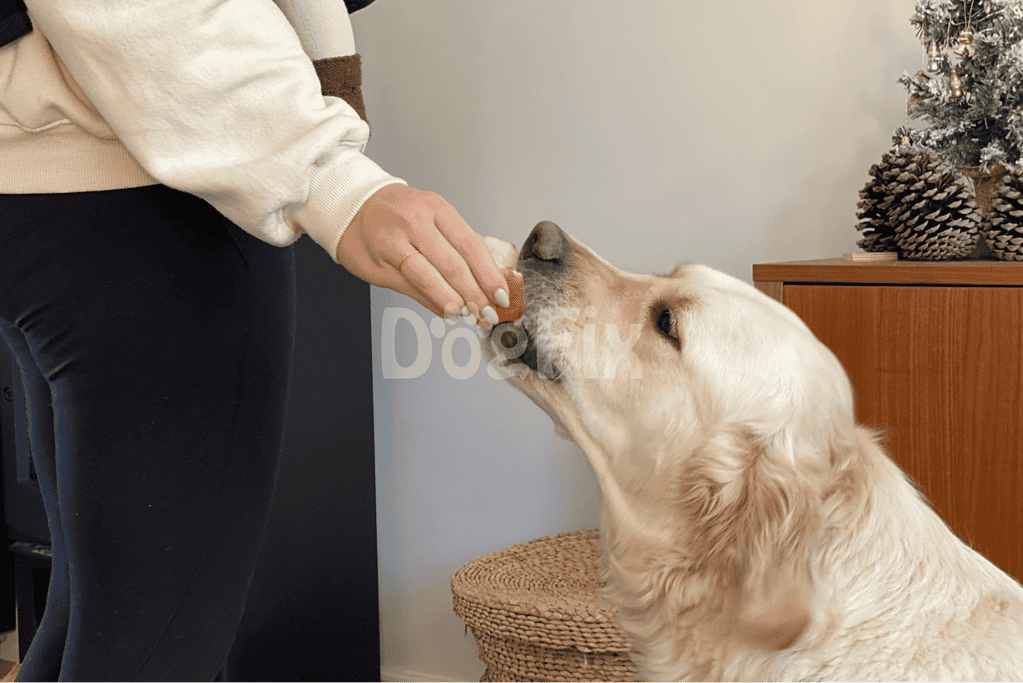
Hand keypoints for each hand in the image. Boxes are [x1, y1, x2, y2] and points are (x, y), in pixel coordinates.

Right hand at [337, 184, 510, 325]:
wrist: (353, 207)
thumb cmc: (399, 212)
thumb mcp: (432, 214)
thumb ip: (458, 244)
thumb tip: (487, 279)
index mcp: (435, 208)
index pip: (470, 244)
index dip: (488, 273)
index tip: (501, 293)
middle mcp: (414, 222)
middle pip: (452, 264)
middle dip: (474, 293)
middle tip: (488, 311)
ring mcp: (393, 244)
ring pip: (428, 277)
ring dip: (452, 300)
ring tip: (466, 313)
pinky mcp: (379, 265)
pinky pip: (410, 288)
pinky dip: (431, 302)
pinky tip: (445, 309)